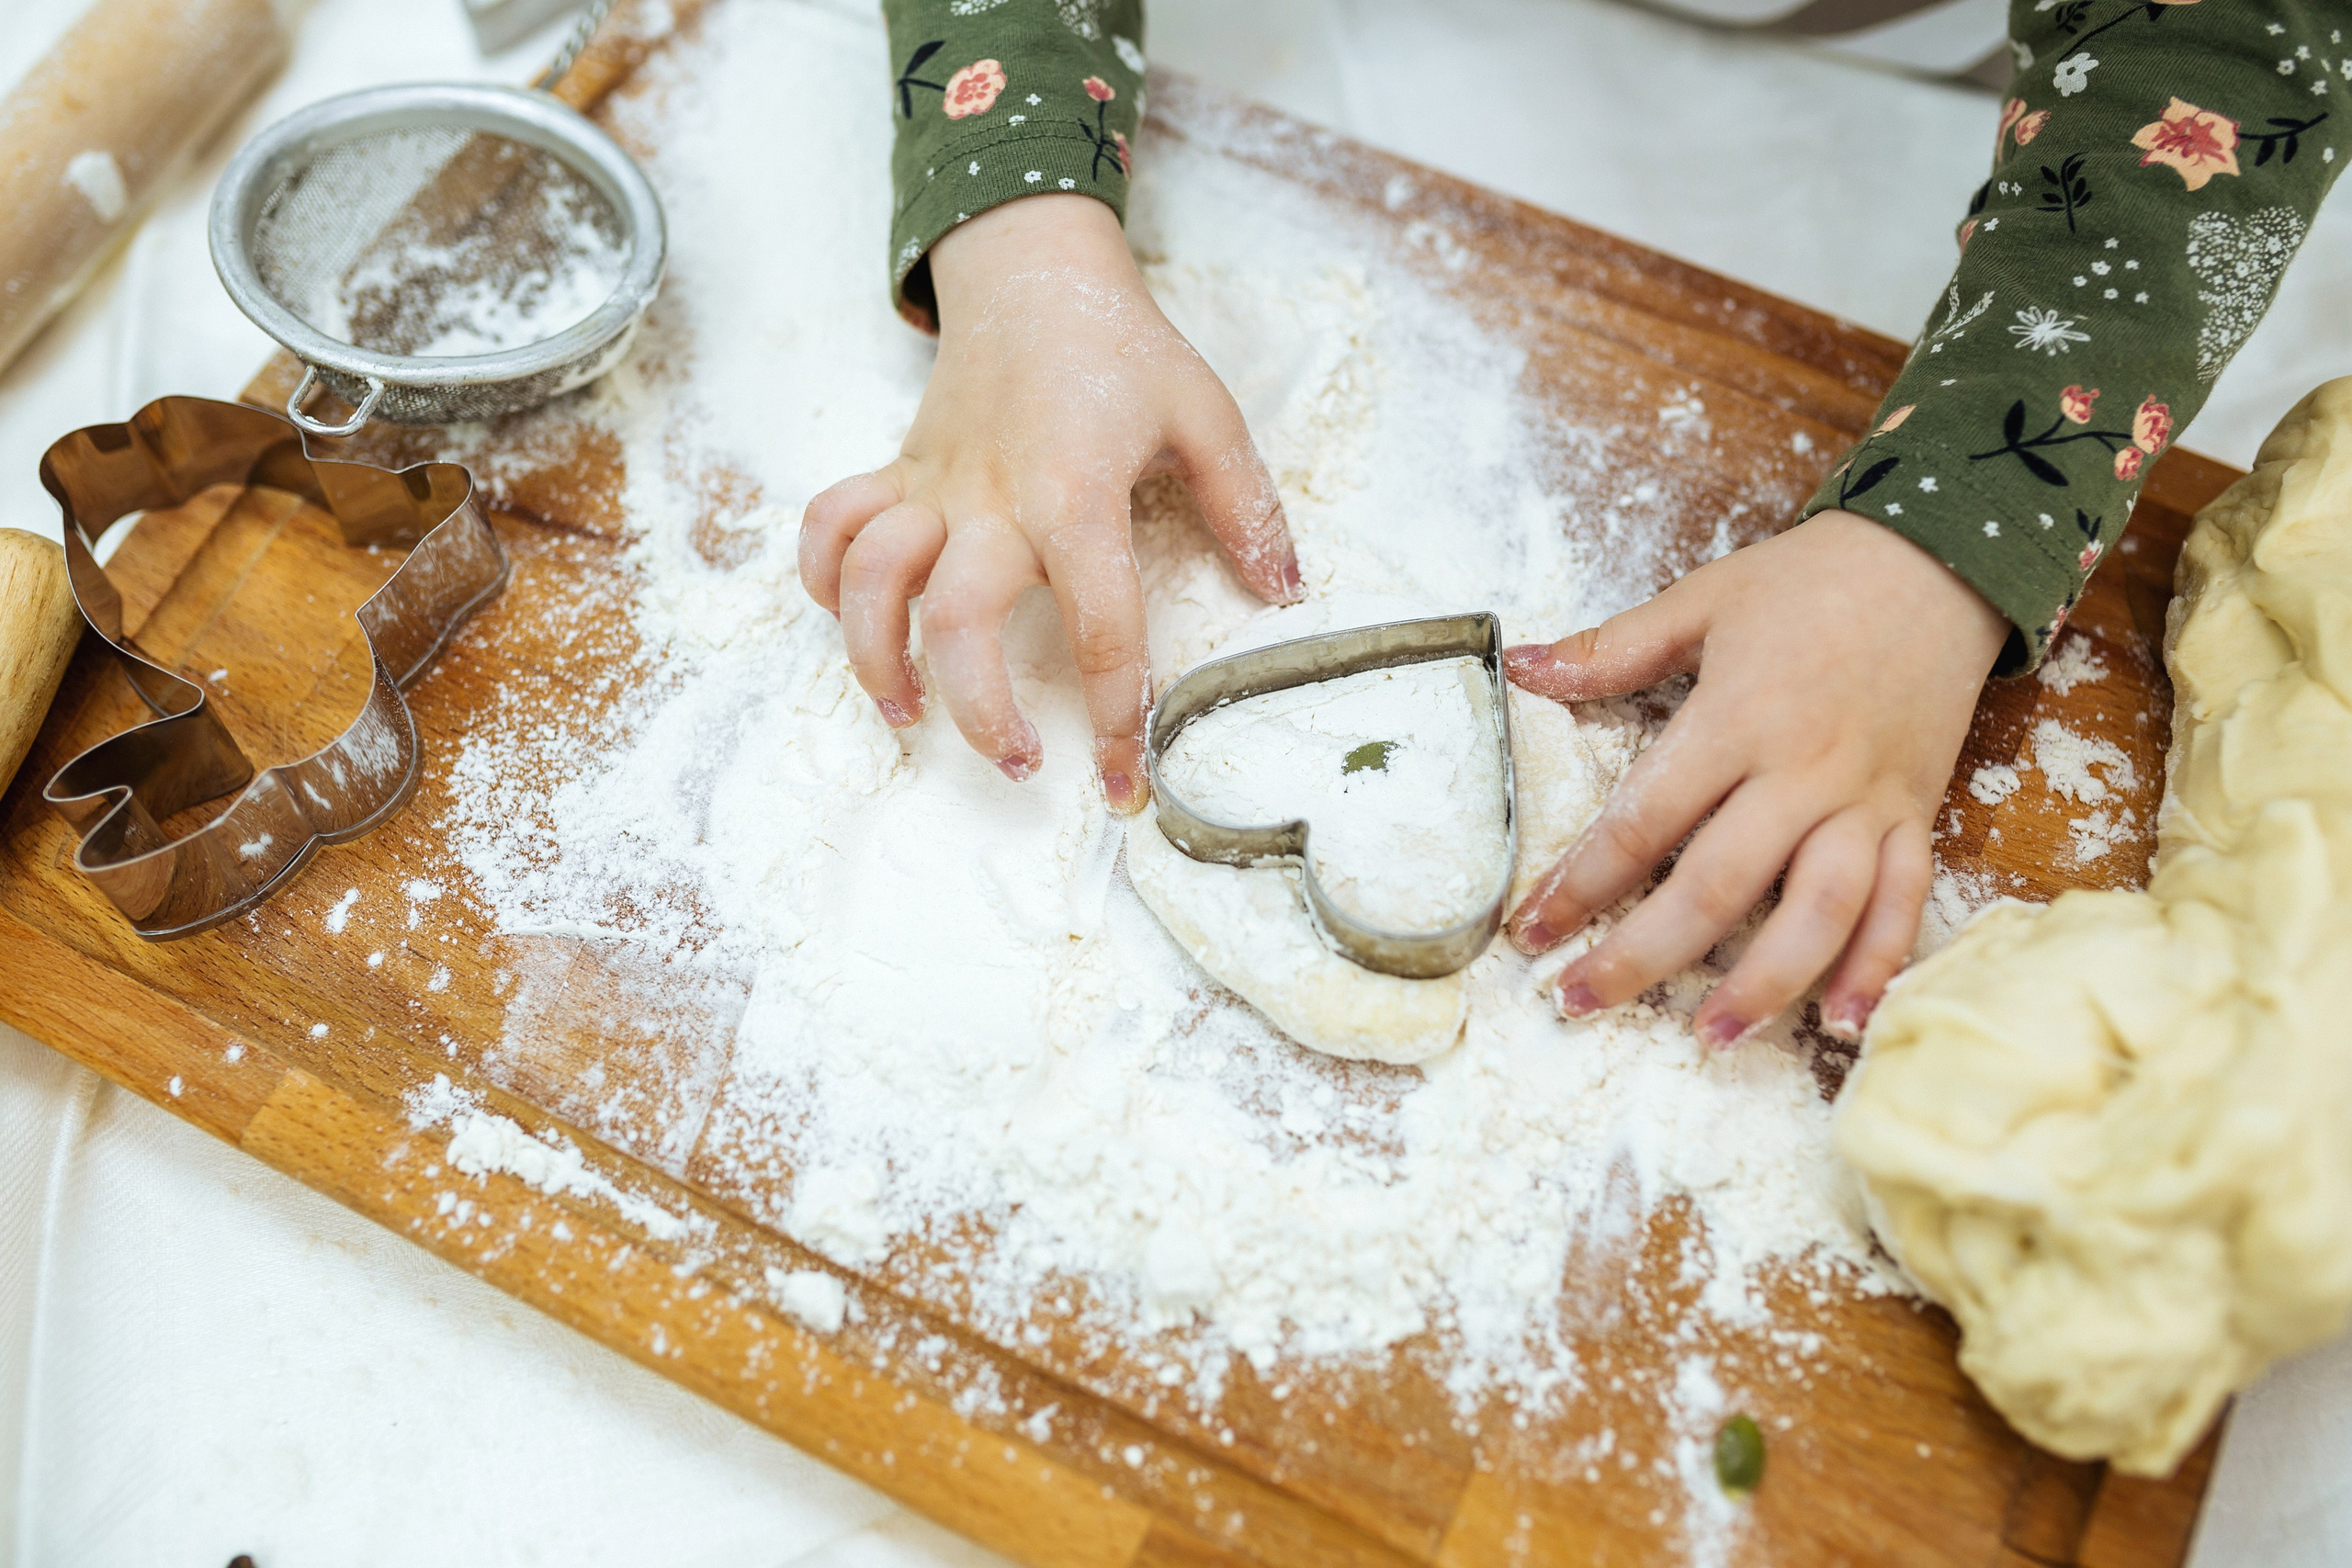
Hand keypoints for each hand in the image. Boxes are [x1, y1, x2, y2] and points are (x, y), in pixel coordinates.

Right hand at [800, 195, 1301, 808]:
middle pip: (955, 620)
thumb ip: (1247, 507)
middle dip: (980, 710)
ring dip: (876, 658)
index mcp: (1074, 491)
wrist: (1035, 271)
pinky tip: (860, 627)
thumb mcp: (1206, 415)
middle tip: (1021, 763)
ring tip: (910, 715)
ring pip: (871, 580)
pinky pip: (829, 526)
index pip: (1098, 623)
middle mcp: (991, 496)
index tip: (1125, 779)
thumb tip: (1284, 593)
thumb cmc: (1123, 350)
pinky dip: (822, 579)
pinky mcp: (896, 473)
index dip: (1114, 712)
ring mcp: (932, 486)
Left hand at [1503, 509, 2007, 1043]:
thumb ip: (1609, 648)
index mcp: (1736, 719)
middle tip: (1579, 1003)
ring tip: (1711, 1035)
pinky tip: (1844, 1020)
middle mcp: (1801, 773)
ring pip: (1816, 912)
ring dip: (1764, 983)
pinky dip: (1878, 965)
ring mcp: (1865, 801)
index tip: (1530, 933)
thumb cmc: (1811, 580)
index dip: (1580, 886)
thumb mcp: (1702, 599)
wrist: (1940, 557)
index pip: (1642, 822)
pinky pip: (1903, 902)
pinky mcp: (1916, 815)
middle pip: (1714, 888)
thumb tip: (1520, 667)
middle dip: (1642, 956)